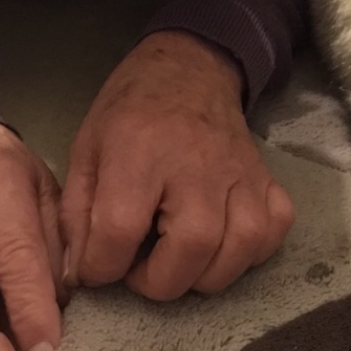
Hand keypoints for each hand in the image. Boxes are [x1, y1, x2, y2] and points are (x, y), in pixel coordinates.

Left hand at [60, 30, 293, 300]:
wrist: (190, 69)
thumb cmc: (130, 111)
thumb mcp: (86, 151)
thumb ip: (76, 216)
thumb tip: (76, 277)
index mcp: (140, 152)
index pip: (119, 232)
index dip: (100, 267)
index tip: (98, 264)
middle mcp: (196, 164)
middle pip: (191, 249)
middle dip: (158, 281)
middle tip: (141, 267)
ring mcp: (240, 172)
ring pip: (240, 248)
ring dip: (206, 274)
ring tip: (180, 261)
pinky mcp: (267, 179)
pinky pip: (274, 231)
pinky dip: (252, 251)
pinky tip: (223, 243)